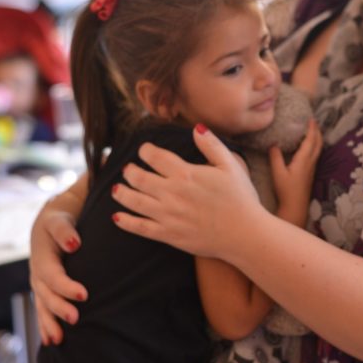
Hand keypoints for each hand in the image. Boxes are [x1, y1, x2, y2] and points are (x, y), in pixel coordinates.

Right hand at [29, 200, 86, 344]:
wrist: (52, 218)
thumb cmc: (60, 216)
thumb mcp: (60, 218)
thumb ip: (64, 230)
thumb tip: (74, 244)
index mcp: (41, 255)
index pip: (52, 274)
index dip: (65, 286)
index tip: (83, 295)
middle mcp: (37, 271)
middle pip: (45, 294)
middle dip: (58, 308)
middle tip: (75, 319)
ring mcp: (38, 281)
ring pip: (42, 305)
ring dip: (49, 323)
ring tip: (58, 340)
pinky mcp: (44, 287)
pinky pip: (42, 308)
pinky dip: (45, 324)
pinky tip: (51, 341)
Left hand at [112, 125, 265, 259]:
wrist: (245, 234)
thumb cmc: (241, 199)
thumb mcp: (231, 165)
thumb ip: (211, 145)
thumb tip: (196, 127)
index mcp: (186, 174)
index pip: (155, 157)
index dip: (145, 151)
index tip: (144, 150)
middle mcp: (172, 193)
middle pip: (139, 178)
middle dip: (130, 171)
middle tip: (128, 169)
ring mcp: (168, 215)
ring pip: (134, 201)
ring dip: (122, 193)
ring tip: (117, 188)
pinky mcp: (169, 235)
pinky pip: (140, 227)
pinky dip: (125, 222)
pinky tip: (117, 217)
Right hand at [269, 119, 322, 225]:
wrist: (295, 207)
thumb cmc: (286, 191)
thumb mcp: (277, 173)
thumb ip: (275, 157)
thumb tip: (274, 144)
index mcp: (303, 160)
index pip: (310, 140)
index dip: (311, 129)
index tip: (311, 119)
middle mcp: (310, 163)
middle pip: (318, 144)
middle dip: (317, 132)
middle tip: (313, 122)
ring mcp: (312, 169)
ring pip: (318, 150)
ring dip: (317, 139)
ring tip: (312, 132)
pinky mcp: (310, 174)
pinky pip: (315, 156)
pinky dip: (314, 147)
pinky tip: (308, 148)